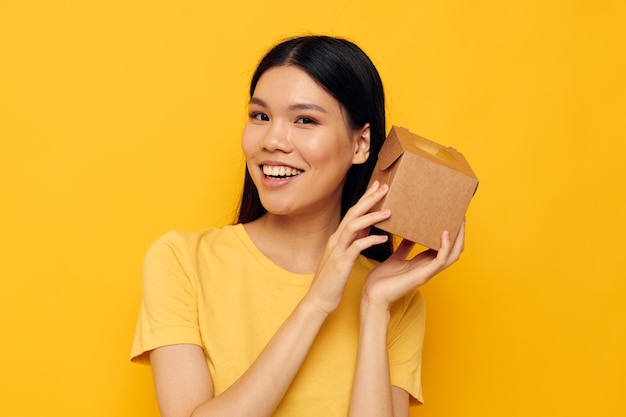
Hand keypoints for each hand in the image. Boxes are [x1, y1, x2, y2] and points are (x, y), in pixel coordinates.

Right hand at [305, 181, 391, 314]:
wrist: (318, 300)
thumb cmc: (332, 281)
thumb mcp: (342, 257)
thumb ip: (352, 241)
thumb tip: (366, 229)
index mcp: (337, 238)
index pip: (352, 213)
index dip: (365, 199)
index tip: (377, 188)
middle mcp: (336, 240)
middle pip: (353, 214)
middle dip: (368, 200)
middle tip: (384, 187)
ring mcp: (337, 251)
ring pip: (353, 226)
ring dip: (371, 217)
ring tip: (388, 211)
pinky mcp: (341, 263)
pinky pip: (356, 247)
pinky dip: (369, 240)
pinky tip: (383, 237)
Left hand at [362, 220, 465, 310]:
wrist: (373, 294)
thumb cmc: (382, 279)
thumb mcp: (396, 258)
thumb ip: (404, 247)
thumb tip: (408, 233)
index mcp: (424, 263)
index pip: (444, 248)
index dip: (451, 234)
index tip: (452, 217)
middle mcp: (429, 267)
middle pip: (453, 251)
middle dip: (460, 234)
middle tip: (461, 217)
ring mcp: (427, 271)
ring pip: (452, 255)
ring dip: (459, 238)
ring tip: (460, 222)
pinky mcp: (423, 275)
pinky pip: (440, 260)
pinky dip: (445, 246)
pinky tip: (445, 233)